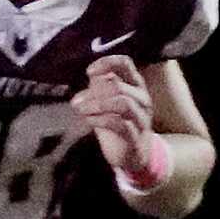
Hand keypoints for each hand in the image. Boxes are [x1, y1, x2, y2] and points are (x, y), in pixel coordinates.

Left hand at [75, 55, 161, 184]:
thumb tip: (91, 74)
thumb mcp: (106, 100)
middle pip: (118, 86)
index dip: (107, 63)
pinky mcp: (135, 136)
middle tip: (77, 102)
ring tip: (81, 111)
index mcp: (135, 85)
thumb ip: (99, 86)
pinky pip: (119, 123)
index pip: (126, 64)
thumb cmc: (117, 123)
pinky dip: (99, 119)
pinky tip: (89, 121)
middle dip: (93, 93)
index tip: (90, 72)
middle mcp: (142, 99)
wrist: (132, 155)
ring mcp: (141, 118)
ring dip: (96, 104)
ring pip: (123, 102)